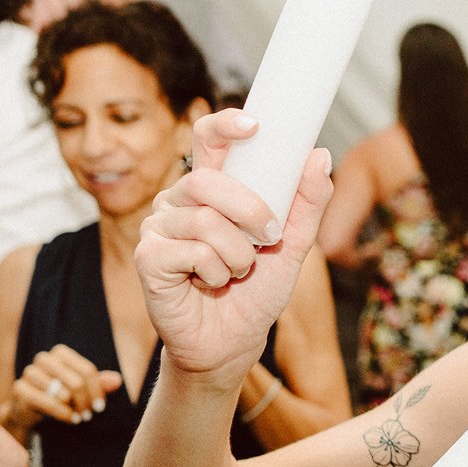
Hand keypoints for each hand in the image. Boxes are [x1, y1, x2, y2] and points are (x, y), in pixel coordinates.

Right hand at [9, 344, 122, 434]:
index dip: (97, 391)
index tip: (100, 406)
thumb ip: (99, 383)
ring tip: (80, 417)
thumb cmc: (58, 395)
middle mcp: (44, 359)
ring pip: (63, 392)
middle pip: (77, 381)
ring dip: (75, 408)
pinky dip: (61, 412)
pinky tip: (70, 419)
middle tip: (89, 414)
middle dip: (86, 401)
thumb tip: (117, 380)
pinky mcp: (20, 389)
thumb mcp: (81, 388)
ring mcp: (29, 373)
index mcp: (60, 353)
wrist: (28, 409)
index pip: (87, 371)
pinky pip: (46, 401)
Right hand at [136, 111, 333, 385]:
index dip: (225, 126)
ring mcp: (158, 227)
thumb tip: (319, 154)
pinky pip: (190, 251)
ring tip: (238, 271)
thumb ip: (306, 202)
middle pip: (208, 180)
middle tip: (268, 237)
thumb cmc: (258, 290)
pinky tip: (212, 284)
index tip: (255, 125)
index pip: (208, 140)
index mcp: (212, 189)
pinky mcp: (148, 257)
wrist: (234, 341)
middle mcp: (179, 200)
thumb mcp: (293, 244)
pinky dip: (215, 272)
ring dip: (237, 253)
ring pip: (203, 220)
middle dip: (249, 210)